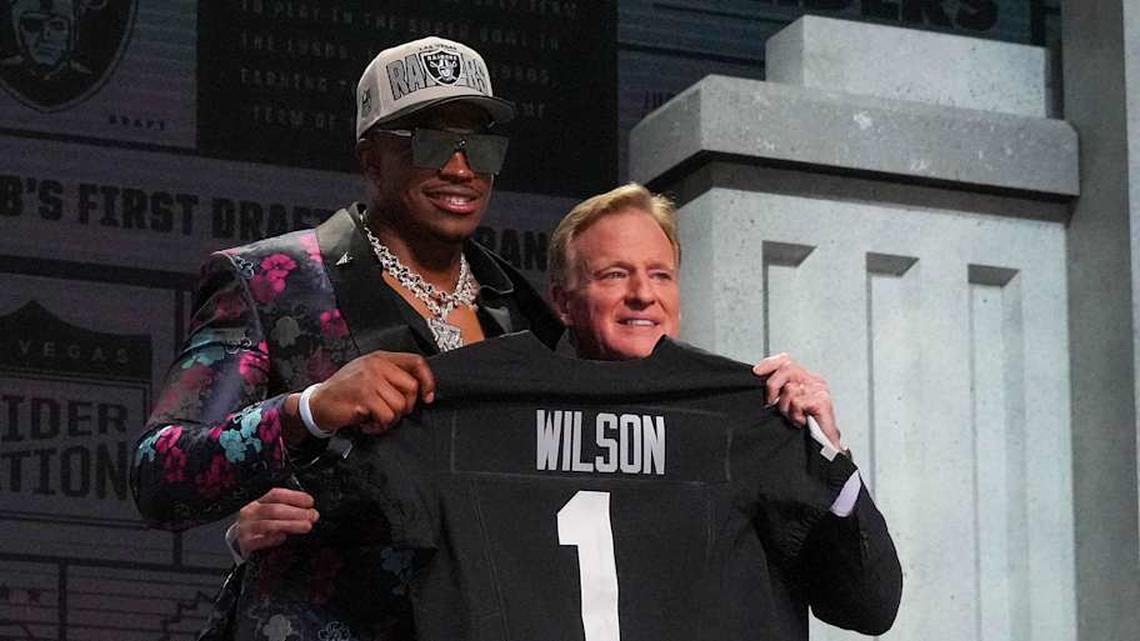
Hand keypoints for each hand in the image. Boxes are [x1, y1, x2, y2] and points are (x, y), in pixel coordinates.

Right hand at [236, 487, 318, 555]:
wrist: (238, 540)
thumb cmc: (259, 524)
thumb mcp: (269, 512)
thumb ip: (286, 509)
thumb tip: (309, 511)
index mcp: (259, 501)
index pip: (277, 494)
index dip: (295, 497)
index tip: (310, 502)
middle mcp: (251, 512)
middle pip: (274, 509)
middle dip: (297, 512)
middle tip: (312, 516)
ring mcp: (247, 527)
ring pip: (269, 524)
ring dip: (290, 524)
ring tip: (306, 526)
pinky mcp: (246, 542)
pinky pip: (259, 540)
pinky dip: (272, 538)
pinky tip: (283, 537)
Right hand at [308, 350, 435, 434]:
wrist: (317, 403)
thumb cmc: (344, 391)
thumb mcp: (369, 375)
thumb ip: (391, 376)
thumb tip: (419, 390)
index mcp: (381, 358)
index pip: (416, 362)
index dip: (428, 381)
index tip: (427, 397)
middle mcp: (376, 365)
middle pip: (411, 387)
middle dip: (406, 407)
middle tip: (390, 412)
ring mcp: (369, 380)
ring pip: (400, 405)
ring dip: (390, 419)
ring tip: (375, 418)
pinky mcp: (364, 397)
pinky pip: (387, 417)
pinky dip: (379, 426)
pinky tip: (367, 423)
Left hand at [752, 353, 842, 449]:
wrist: (823, 445)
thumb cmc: (805, 426)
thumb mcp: (786, 404)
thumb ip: (778, 389)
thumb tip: (759, 378)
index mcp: (806, 378)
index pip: (786, 359)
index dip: (769, 363)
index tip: (756, 372)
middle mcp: (814, 380)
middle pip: (787, 368)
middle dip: (773, 386)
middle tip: (772, 403)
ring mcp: (819, 389)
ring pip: (790, 388)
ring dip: (786, 407)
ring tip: (793, 416)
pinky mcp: (822, 401)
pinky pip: (798, 402)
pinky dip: (795, 415)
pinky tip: (801, 421)